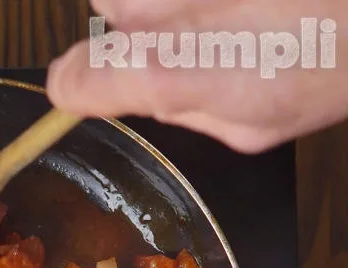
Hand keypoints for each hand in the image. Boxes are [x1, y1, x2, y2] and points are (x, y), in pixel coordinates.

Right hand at [47, 0, 347, 152]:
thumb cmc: (330, 66)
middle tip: (193, 37)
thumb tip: (142, 95)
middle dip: (137, 25)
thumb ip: (179, 110)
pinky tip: (234, 6)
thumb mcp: (251, 128)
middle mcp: (166, 5)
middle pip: (109, 7)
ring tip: (229, 12)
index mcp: (174, 71)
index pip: (77, 77)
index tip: (77, 93)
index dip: (73, 87)